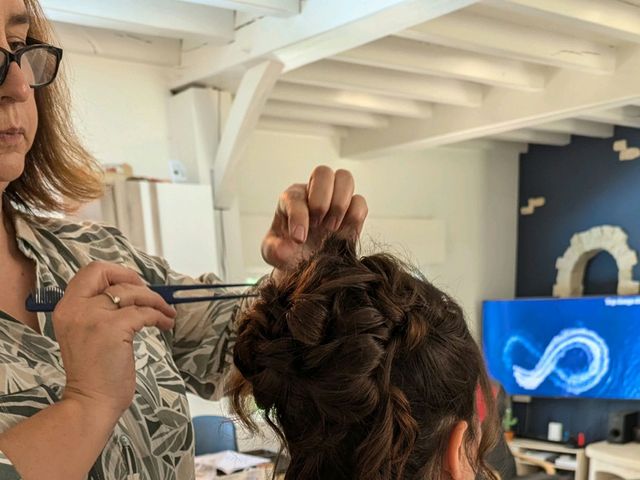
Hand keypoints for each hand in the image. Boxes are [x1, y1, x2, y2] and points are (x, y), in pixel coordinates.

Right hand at [53, 261, 175, 418]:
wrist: (90, 401)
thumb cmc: (93, 372)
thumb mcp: (85, 333)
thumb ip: (97, 311)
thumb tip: (129, 292)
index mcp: (67, 308)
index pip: (90, 271)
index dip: (116, 272)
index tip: (134, 284)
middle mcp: (76, 308)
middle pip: (110, 274)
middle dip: (137, 281)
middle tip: (153, 297)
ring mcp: (94, 316)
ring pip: (133, 292)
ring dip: (156, 301)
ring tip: (167, 313)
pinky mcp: (114, 328)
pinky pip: (145, 312)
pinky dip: (160, 316)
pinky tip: (165, 324)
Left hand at [261, 166, 367, 273]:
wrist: (307, 262)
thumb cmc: (289, 251)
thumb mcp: (273, 253)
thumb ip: (274, 250)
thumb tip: (284, 249)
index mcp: (292, 199)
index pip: (296, 196)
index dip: (299, 217)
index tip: (299, 238)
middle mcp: (314, 193)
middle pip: (323, 172)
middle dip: (322, 200)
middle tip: (318, 225)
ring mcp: (335, 199)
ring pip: (345, 178)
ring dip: (340, 204)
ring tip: (331, 228)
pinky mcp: (352, 211)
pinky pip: (360, 201)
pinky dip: (354, 216)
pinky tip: (343, 232)